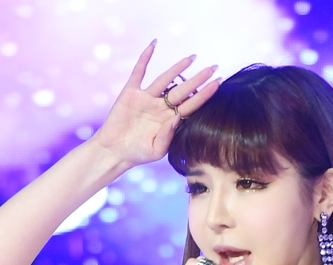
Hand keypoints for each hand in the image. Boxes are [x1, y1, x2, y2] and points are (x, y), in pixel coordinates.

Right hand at [92, 41, 220, 167]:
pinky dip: (145, 58)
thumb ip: (167, 137)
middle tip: (213, 68)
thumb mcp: (155, 150)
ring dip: (178, 68)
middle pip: (182, 90)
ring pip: (165, 79)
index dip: (204, 94)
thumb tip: (177, 118)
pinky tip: (153, 44)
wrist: (115, 150)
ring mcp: (147, 98)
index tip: (218, 83)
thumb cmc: (137, 153)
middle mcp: (161, 107)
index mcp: (170, 121)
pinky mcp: (131, 92)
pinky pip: (139, 72)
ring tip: (193, 57)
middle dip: (198, 79)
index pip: (191, 105)